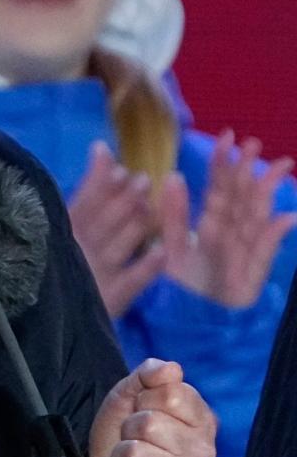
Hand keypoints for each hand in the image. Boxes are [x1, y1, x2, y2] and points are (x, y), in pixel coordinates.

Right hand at [68, 141, 166, 317]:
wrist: (53, 321)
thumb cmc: (70, 258)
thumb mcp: (73, 220)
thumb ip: (90, 187)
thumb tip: (101, 146)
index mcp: (64, 231)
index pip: (84, 204)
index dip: (102, 187)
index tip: (120, 172)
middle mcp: (78, 250)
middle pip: (104, 221)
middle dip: (124, 200)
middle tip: (143, 183)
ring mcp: (95, 275)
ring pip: (119, 244)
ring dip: (136, 224)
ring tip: (151, 206)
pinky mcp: (111, 299)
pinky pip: (132, 281)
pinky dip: (146, 266)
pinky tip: (161, 251)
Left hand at [87, 359, 215, 456]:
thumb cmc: (125, 435)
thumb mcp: (130, 397)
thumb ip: (149, 375)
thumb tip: (172, 368)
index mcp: (202, 420)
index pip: (171, 394)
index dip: (143, 399)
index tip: (141, 410)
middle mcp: (204, 452)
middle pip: (150, 424)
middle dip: (129, 429)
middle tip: (133, 440)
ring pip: (135, 454)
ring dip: (121, 456)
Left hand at [160, 130, 296, 306]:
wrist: (190, 320)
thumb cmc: (182, 283)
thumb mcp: (171, 246)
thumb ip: (174, 214)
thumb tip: (173, 176)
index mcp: (211, 222)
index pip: (218, 187)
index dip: (223, 163)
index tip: (228, 136)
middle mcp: (231, 231)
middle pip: (241, 196)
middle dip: (248, 169)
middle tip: (253, 143)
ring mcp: (245, 249)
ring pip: (257, 216)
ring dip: (267, 192)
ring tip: (280, 166)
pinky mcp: (253, 272)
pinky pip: (264, 251)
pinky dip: (275, 235)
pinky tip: (287, 217)